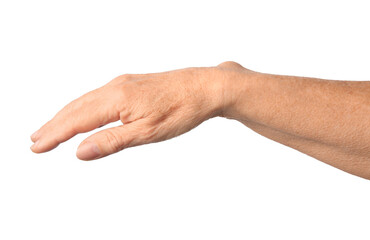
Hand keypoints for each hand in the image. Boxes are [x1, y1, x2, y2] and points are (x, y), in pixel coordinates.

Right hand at [30, 62, 242, 159]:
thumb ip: (113, 141)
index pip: (77, 120)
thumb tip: (80, 151)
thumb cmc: (182, 110)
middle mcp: (116, 87)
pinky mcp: (133, 83)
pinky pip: (100, 96)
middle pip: (76, 108)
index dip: (55, 135)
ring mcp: (125, 83)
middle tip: (36, 141)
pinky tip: (84, 114)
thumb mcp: (148, 132)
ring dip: (67, 115)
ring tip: (52, 129)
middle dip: (55, 125)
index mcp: (117, 99)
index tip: (36, 147)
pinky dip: (84, 107)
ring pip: (87, 101)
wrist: (207, 87)